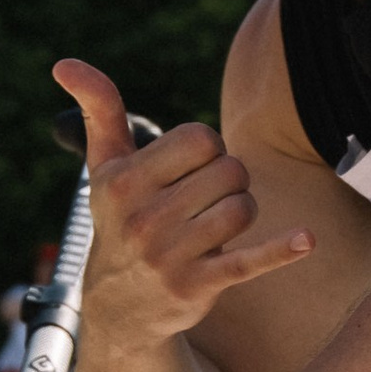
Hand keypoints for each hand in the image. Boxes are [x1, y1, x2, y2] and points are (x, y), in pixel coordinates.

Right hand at [55, 57, 309, 346]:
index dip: (209, 149)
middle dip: (230, 181)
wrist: (119, 308)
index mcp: (124, 181)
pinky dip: (281, 250)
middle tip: (207, 201)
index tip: (192, 170)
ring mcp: (170, 255)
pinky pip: (250, 261)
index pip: (202, 139)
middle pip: (230, 171)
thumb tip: (65, 63)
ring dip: (242, 213)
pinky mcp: (197, 286)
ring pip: (244, 208)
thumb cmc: (120, 220)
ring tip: (218, 226)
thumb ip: (98, 110)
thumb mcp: (103, 168)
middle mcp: (143, 218)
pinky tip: (306, 240)